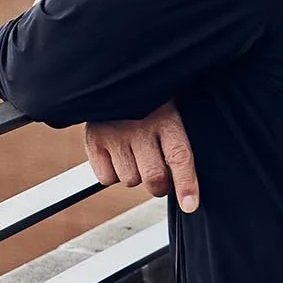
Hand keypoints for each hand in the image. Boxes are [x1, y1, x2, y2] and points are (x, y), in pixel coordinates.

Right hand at [83, 101, 199, 211]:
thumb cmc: (150, 103)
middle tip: (159, 178)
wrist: (113, 77)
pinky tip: (116, 155)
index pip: (179, 157)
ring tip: (134, 154)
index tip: (189, 205)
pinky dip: (112, 174)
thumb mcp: (171, 112)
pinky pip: (106, 178)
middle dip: (159, 186)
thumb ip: (177, 143)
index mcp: (167, 118)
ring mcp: (115, 134)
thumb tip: (187, 188)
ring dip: (134, 175)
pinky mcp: (94, 140)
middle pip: (154, 177)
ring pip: (130, 180)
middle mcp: (140, 127)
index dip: (186, 184)